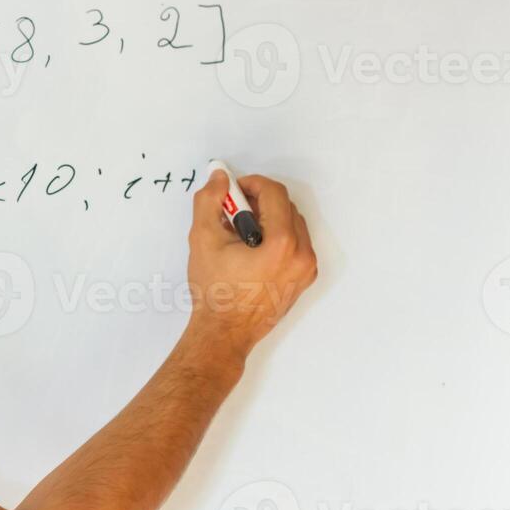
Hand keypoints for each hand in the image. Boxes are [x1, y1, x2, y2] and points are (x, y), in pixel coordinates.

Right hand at [185, 169, 317, 361]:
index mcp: (281, 244)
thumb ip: (209, 201)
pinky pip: (296, 245)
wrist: (224, 331)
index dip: (252, 184)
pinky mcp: (303, 278)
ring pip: (292, 225)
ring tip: (241, 234)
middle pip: (286, 207)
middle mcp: (301, 255)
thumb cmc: (215, 292)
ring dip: (269, 219)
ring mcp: (305, 269)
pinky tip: (252, 250)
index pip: (274, 194)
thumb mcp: (203, 239)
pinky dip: (277, 238)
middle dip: (259, 203)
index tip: (234, 189)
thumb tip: (219, 179)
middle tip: (233, 212)